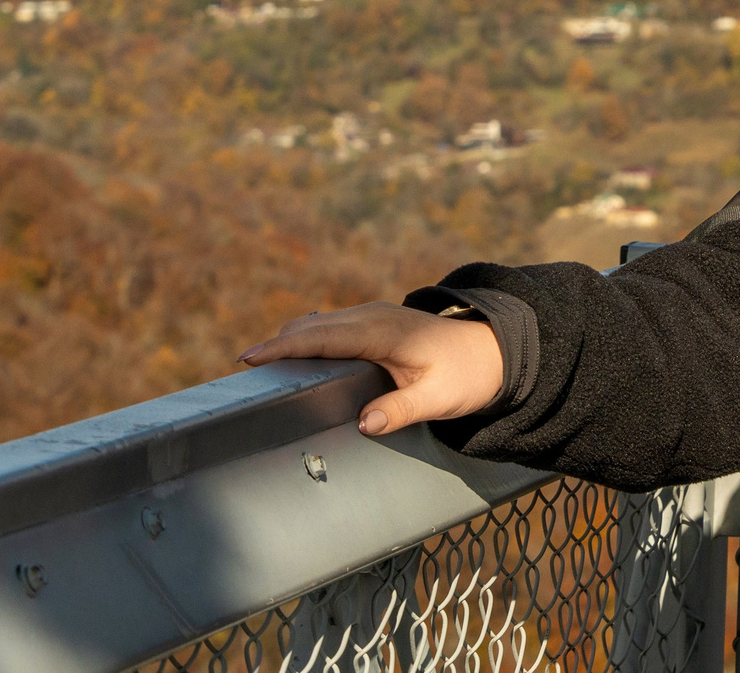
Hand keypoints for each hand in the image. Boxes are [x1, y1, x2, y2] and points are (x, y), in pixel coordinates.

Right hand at [239, 302, 505, 436]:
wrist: (497, 352)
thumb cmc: (468, 376)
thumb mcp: (439, 399)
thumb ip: (402, 410)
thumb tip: (366, 423)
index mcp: (383, 332)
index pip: (322, 337)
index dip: (285, 347)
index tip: (250, 358)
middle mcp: (374, 317)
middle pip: (313, 326)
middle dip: (277, 343)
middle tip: (242, 369)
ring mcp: (375, 316)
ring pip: (321, 323)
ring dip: (291, 339)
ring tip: (259, 365)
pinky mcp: (376, 323)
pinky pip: (332, 326)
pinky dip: (308, 337)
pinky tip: (294, 356)